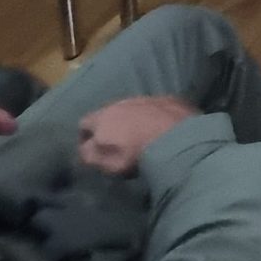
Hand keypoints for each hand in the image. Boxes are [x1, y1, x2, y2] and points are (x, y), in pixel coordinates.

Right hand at [77, 96, 198, 176]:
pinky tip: (162, 127)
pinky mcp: (170, 99)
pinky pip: (157, 107)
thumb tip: (85, 147)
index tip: (90, 147)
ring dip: (134, 118)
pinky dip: (155, 115)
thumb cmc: (134, 154)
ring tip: (141, 133)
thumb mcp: (105, 163)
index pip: (84, 123)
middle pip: (110, 112)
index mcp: (103, 116)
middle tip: (118, 140)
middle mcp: (122, 102)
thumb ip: (89, 154)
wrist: (176, 138)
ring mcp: (148, 98)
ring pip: (134, 107)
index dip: (85, 135)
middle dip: (111, 124)